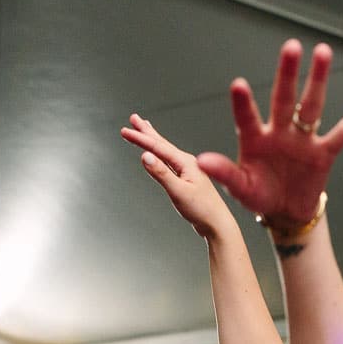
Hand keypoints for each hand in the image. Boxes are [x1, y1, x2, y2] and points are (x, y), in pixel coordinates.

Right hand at [121, 114, 239, 239]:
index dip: (139, 138)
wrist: (218, 225)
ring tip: (145, 129)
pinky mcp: (187, 179)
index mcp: (185, 162)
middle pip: (162, 143)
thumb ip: (161, 174)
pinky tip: (160, 155)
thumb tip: (145, 156)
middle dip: (146, 131)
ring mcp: (188, 170)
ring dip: (154, 139)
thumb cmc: (202, 210)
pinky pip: (170, 161)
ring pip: (166, 150)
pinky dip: (161, 154)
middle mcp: (187, 162)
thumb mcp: (179, 192)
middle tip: (133, 118)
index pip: (157, 147)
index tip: (124, 131)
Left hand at [197, 39, 342, 223]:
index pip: (247, 118)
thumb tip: (200, 161)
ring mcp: (303, 139)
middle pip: (284, 98)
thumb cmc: (259, 195)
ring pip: (311, 105)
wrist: (285, 211)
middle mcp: (279, 131)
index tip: (239, 84)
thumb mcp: (240, 188)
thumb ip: (224, 173)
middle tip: (291, 46)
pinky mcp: (324, 152)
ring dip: (317, 79)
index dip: (243, 103)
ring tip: (323, 52)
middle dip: (287, 73)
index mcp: (254, 139)